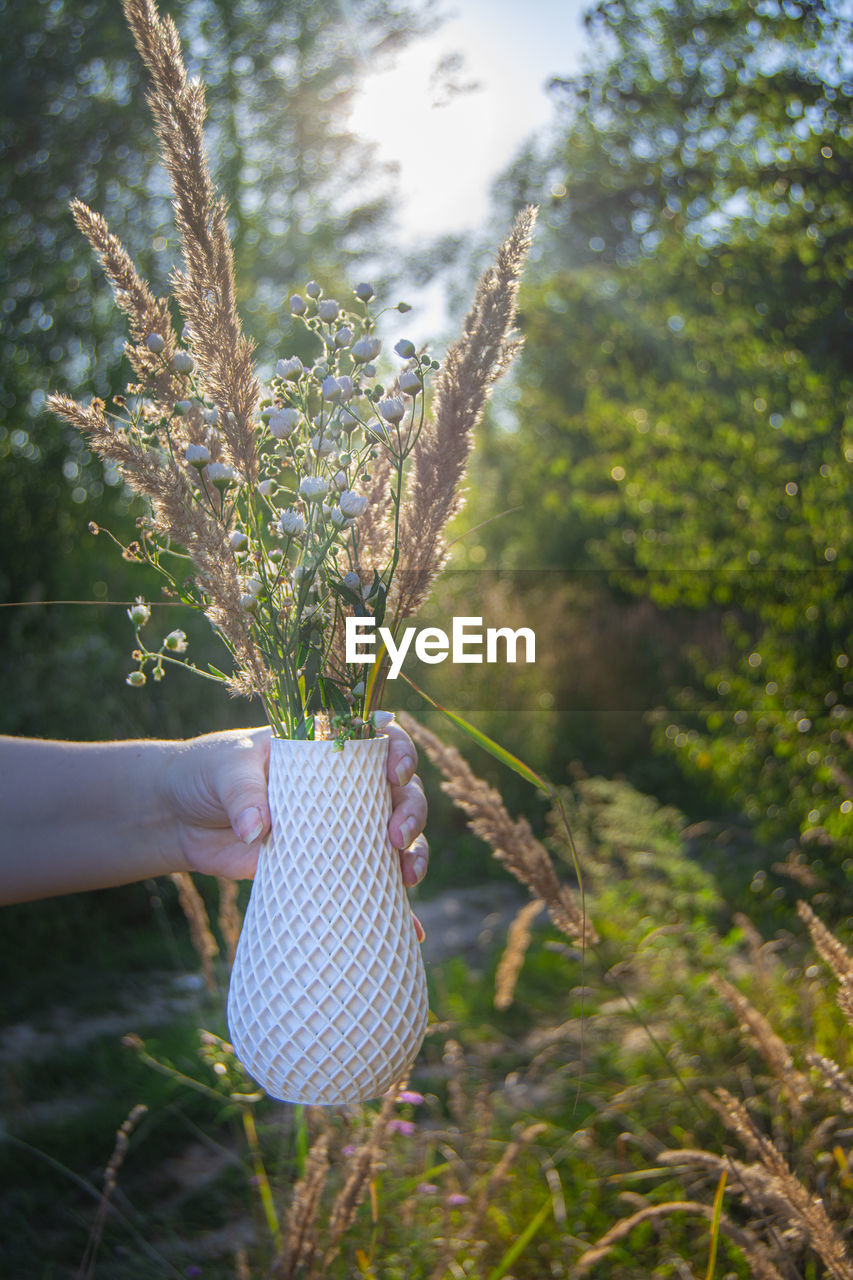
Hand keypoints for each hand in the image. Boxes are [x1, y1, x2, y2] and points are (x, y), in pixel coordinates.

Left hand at [166, 722, 428, 893]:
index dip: (400, 752)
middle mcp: (344, 784)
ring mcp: (340, 827)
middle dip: (411, 811)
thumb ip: (243, 793)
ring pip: (397, 836)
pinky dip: (393, 904)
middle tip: (396, 836)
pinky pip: (369, 882)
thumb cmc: (207, 773)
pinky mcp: (327, 865)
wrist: (181, 818)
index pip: (380, 739)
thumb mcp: (225, 770)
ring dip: (413, 853)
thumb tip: (256, 830)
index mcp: (326, 747)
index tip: (396, 774)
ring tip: (408, 877)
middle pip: (400, 790)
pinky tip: (412, 927)